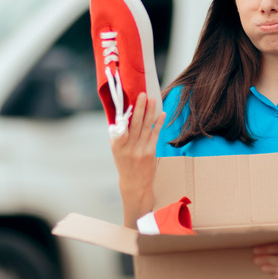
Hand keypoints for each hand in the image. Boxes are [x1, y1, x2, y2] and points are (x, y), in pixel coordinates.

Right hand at [110, 92, 164, 226]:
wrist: (134, 184)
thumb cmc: (124, 163)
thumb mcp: (116, 150)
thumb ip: (117, 135)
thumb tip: (120, 115)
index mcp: (117, 145)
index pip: (120, 127)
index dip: (124, 115)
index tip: (127, 102)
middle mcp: (128, 147)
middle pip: (135, 124)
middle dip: (139, 108)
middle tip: (142, 94)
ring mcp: (141, 150)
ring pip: (146, 127)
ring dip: (150, 112)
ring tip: (152, 99)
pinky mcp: (151, 152)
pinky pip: (155, 135)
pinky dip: (158, 123)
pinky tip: (162, 113)